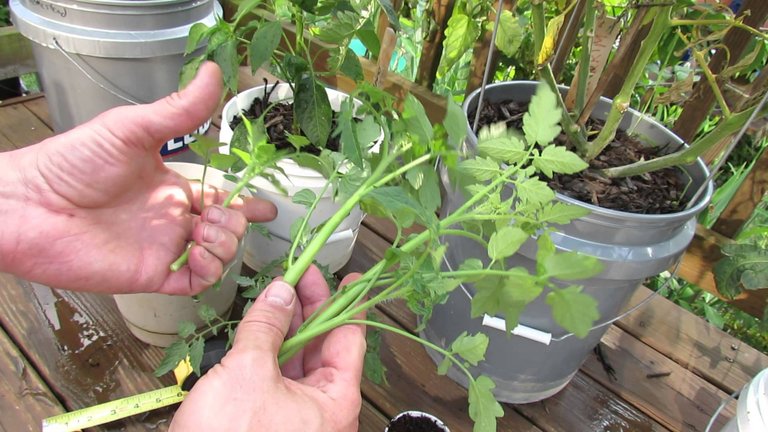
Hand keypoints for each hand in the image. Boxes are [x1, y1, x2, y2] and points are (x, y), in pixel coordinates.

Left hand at [0, 62, 276, 294]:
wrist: (30, 205)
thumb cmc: (73, 163)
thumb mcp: (131, 130)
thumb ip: (178, 110)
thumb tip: (211, 74)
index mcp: (171, 187)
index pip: (221, 197)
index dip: (246, 202)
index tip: (267, 204)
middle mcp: (172, 219)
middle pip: (227, 227)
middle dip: (237, 221)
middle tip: (223, 212)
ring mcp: (164, 248)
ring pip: (218, 255)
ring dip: (226, 243)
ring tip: (207, 228)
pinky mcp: (152, 274)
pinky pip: (196, 283)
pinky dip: (209, 270)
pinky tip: (201, 250)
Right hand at [170, 266, 365, 431]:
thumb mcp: (248, 372)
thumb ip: (265, 326)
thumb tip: (279, 294)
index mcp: (335, 401)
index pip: (350, 340)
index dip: (349, 304)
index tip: (349, 281)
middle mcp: (322, 410)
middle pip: (324, 346)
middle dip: (311, 309)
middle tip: (299, 278)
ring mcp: (296, 416)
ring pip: (298, 360)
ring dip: (287, 326)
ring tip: (277, 295)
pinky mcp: (270, 419)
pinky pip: (278, 376)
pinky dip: (270, 349)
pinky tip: (261, 327)